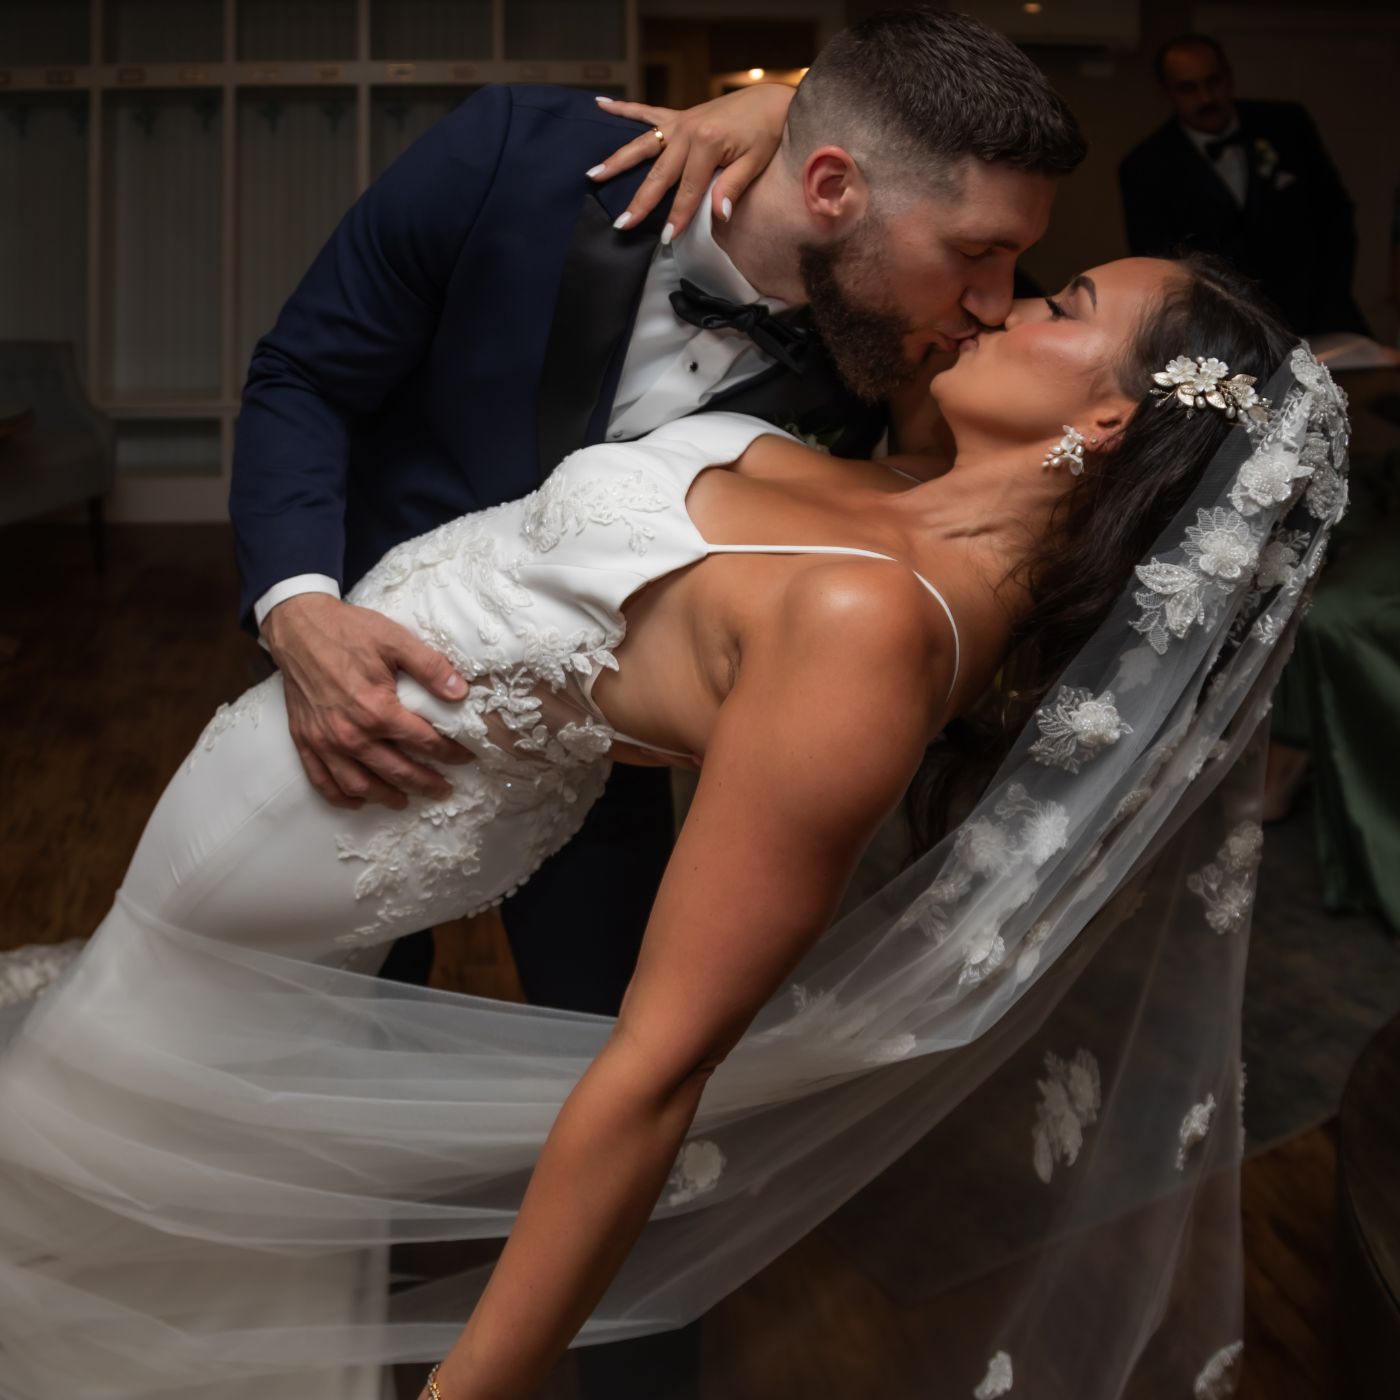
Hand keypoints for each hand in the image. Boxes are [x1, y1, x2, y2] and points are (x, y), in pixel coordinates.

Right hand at [261, 594, 474, 810]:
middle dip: (425, 784)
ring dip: (385, 797)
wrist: (299, 627)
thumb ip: (430, 667)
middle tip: (443, 790)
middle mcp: (351, 734)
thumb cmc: (348, 631)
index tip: (465, 757)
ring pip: (360, 785)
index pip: (425, 742)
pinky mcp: (304, 740)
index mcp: (377, 710)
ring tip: (405, 800)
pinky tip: (358, 800)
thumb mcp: (396, 640)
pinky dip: (341, 796)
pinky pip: (322, 780)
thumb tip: (461, 692)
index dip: (450, 753)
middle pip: (397, 771)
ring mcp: (325, 741)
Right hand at [590, 83, 795, 240]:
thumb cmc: (766, 132)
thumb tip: (720, 216)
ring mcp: (680, 122)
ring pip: (642, 145)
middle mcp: (687, 132)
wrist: (771, 99)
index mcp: (707, 144)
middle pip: (658, 174)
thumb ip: (733, 186)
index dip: (677, 216)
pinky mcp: (679, 116)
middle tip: (621, 223)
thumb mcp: (756, 161)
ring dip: (617, 161)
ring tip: (593, 175)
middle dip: (640, 201)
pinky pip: (646, 111)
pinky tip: (600, 104)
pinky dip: (622, 108)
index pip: (689, 190)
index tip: (665, 238)